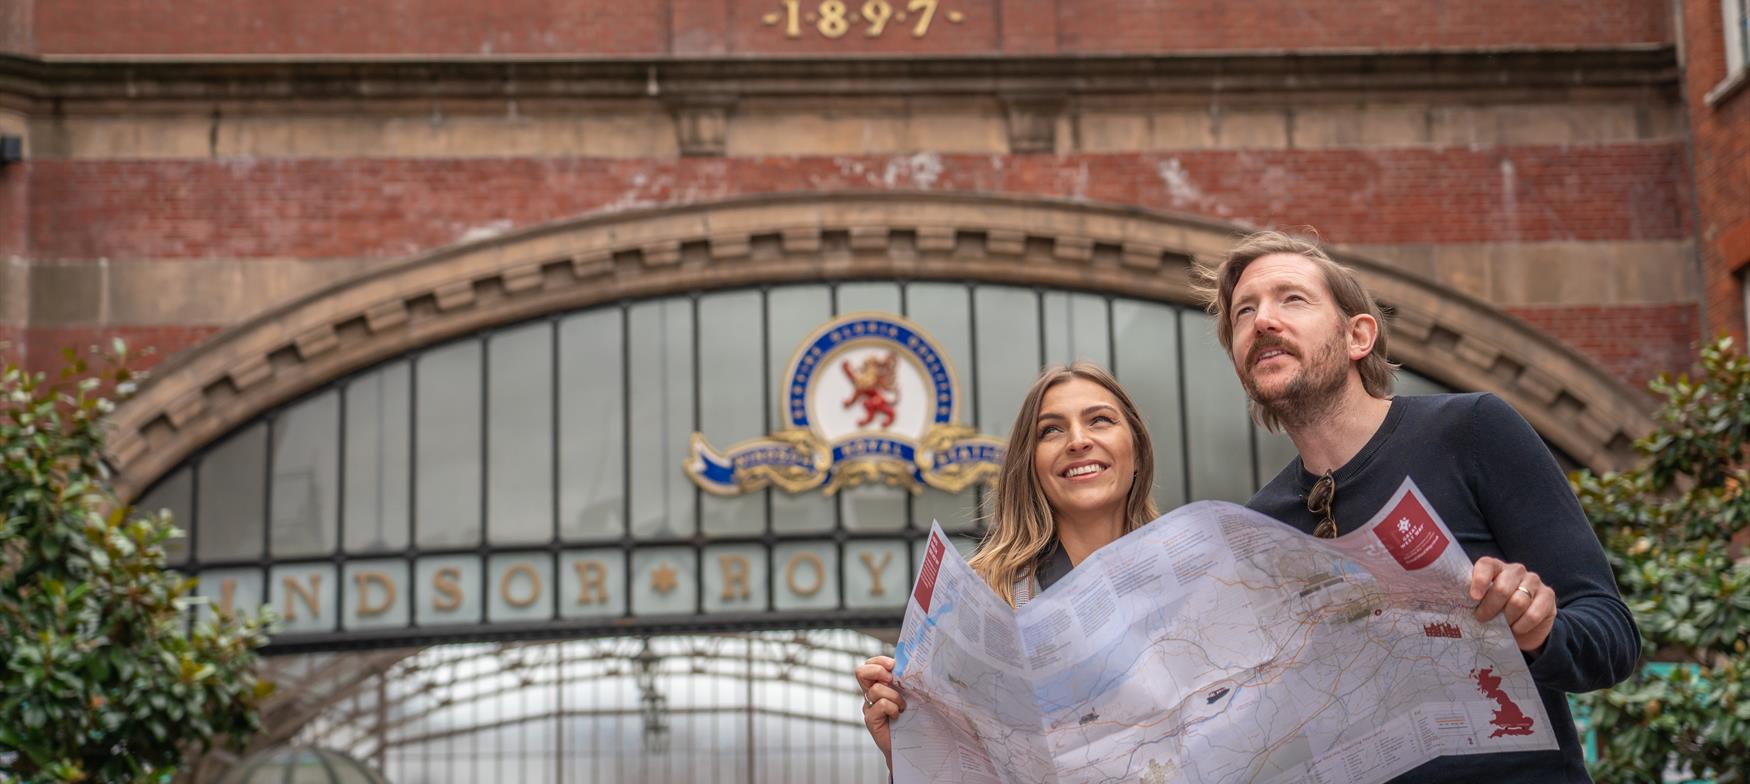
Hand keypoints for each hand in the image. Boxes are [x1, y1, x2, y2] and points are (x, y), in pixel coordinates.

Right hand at [855, 655, 905, 769]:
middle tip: (891, 680)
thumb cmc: (911, 717)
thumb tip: (909, 666)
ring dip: (894, 695)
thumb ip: (904, 681)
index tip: (893, 666)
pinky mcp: (871, 719)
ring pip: (876, 689)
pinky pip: (881, 705)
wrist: (909, 743)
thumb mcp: (909, 694)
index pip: (870, 664)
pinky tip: (897, 716)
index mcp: (879, 684)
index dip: (879, 661)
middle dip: (877, 671)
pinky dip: (893, 708)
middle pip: (861, 672)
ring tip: (902, 706)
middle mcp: (871, 694)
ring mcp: (869, 707)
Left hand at [1469, 557, 1556, 653]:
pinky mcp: (1548, 595)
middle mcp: (1515, 570)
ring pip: (1518, 601)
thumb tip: (1457, 606)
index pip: (1486, 565)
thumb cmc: (1497, 611)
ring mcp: (1533, 581)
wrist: (1525, 626)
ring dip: (1507, 618)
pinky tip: (1517, 629)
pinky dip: (1522, 625)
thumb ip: (1474, 600)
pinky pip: (1533, 613)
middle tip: (1482, 619)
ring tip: (1503, 625)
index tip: (1473, 598)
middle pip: (1502, 587)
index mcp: (1496, 567)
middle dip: (1490, 607)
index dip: (1479, 580)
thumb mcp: (1483, 603)